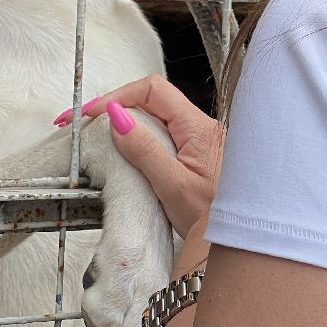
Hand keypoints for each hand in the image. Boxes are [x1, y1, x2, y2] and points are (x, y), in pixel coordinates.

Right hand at [56, 74, 222, 237]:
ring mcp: (198, 139)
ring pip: (155, 116)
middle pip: (151, 99)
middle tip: (86, 123)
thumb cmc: (214, 217)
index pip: (152, 90)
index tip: (92, 113)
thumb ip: (144, 150)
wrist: (240, 236)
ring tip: (98, 136)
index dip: (118, 96)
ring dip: (126, 122)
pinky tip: (123, 151)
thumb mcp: (173, 186)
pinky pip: (162, 134)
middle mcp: (200, 127)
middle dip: (116, 106)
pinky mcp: (194, 153)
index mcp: (198, 127)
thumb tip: (116, 118)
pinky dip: (138, 138)